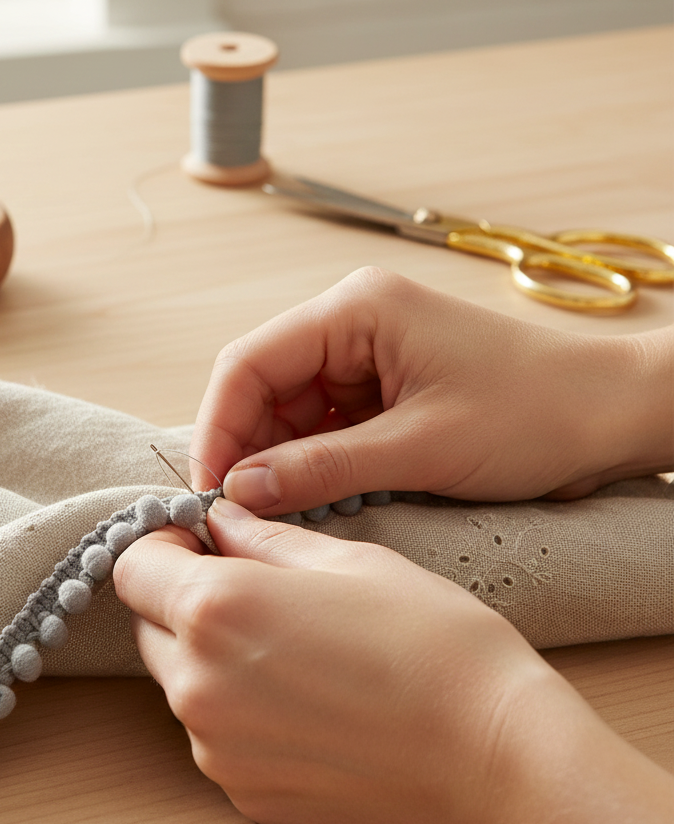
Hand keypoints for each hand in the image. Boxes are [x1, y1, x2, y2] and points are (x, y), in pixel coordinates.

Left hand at [114, 498, 673, 823]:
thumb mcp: (348, 561)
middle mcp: (197, 685)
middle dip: (182, 598)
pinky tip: (305, 701)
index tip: (199, 541)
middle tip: (252, 588)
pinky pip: (213, 734)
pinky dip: (237, 710)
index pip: (131, 566)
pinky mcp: (242, 794)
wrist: (495, 758)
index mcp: (216, 609)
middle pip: (148, 625)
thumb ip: (262, 536)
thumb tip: (218, 519)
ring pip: (179, 681)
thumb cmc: (432, 644)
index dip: (161, 545)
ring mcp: (216, 749)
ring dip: (209, 655)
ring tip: (291, 648)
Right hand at [190, 267, 672, 513]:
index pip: (251, 362)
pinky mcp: (383, 388)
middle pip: (263, 386)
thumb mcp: (422, 448)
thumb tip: (242, 490)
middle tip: (237, 513)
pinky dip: (312, 463)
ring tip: (278, 511)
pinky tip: (312, 497)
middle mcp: (352, 323)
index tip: (211, 488)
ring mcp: (367, 355)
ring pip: (289, 410)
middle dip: (247, 448)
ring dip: (279, 460)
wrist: (613, 415)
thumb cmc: (536, 413)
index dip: (220, 427)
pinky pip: (324, 425)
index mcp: (356, 310)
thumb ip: (323, 468)